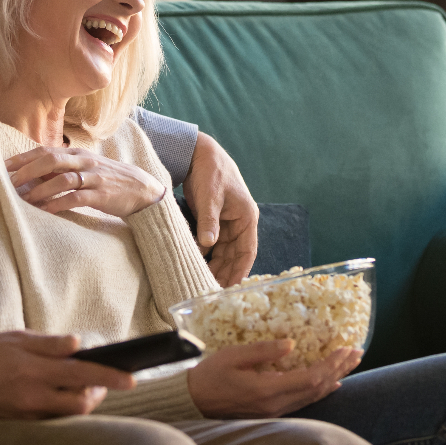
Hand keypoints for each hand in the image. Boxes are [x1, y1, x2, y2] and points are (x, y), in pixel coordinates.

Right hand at [0, 330, 136, 418]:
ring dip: (83, 400)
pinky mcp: (22, 424)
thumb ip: (49, 344)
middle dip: (100, 392)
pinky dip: (64, 407)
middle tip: (105, 380)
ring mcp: (28, 414)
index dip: (110, 377)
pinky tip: (62, 394)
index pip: (82, 374)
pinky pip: (53, 419)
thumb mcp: (16, 339)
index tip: (131, 378)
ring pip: (69, 413)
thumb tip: (79, 344)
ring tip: (84, 385)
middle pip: (81, 402)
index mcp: (34, 369)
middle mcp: (33, 395)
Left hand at [6, 146, 167, 217]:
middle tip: (9, 183)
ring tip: (23, 200)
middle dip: (27, 171)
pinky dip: (59, 204)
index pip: (45, 151)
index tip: (3, 166)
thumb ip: (61, 169)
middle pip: (51, 160)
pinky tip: (46, 211)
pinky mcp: (101, 195)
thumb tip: (31, 175)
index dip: (23, 158)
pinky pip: (76, 198)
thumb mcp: (84, 168)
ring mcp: (93, 178)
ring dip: (40, 189)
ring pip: (62, 179)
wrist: (141, 189)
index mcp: (77, 154)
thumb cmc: (107, 179)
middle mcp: (83, 162)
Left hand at [183, 132, 258, 286]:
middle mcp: (240, 222)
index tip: (231, 288)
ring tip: (203, 282)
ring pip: (224, 251)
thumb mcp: (210, 197)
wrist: (199, 154)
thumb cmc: (210, 171)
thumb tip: (208, 245)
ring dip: (215, 265)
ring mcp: (227, 222)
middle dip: (225, 272)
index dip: (240, 271)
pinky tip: (197, 264)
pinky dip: (206, 254)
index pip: (248, 251)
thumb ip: (209, 221)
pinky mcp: (214, 220)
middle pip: (235, 255)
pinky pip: (213, 243)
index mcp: (246, 217)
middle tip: (211, 290)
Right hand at [186, 340, 361, 418]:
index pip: (310, 379)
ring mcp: (275, 411)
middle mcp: (276, 405)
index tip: (346, 348)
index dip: (331, 364)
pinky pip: (303, 401)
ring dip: (333, 378)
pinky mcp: (271, 411)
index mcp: (267, 390)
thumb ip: (263, 351)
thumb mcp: (233, 356)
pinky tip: (330, 383)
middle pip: (317, 389)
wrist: (193, 401)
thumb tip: (292, 343)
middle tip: (357, 352)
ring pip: (313, 396)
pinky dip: (320, 389)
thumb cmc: (210, 375)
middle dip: (339, 369)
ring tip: (348, 363)